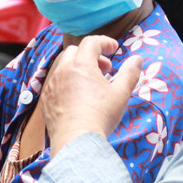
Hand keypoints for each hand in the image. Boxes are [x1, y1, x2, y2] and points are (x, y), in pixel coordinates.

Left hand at [41, 35, 141, 155]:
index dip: (104, 42)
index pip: (91, 43)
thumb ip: (130, 73)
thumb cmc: (100, 115)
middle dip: (90, 55)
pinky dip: (67, 82)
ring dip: (77, 68)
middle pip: (74, 51)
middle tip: (105, 69)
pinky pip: (55, 83)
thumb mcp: (121, 93)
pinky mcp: (45, 99)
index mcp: (81, 65)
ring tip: (92, 84)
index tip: (114, 49)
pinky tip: (77, 97)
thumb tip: (137, 59)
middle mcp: (62, 71)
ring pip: (63, 67)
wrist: (75, 140)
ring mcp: (51, 85)